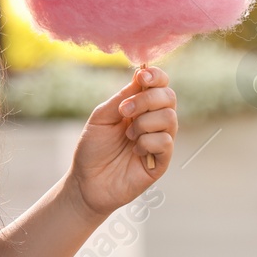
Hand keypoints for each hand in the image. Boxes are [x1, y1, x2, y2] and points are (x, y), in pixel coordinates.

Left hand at [67, 65, 176, 218]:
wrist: (86, 181)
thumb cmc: (92, 148)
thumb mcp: (101, 117)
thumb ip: (121, 98)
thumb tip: (140, 75)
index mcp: (140, 107)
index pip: (159, 85)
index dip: (156, 76)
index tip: (142, 75)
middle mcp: (153, 122)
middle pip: (169, 97)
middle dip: (147, 99)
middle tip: (125, 111)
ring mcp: (159, 141)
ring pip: (170, 118)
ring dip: (144, 123)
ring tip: (127, 136)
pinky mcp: (161, 161)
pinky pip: (165, 141)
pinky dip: (147, 142)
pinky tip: (135, 150)